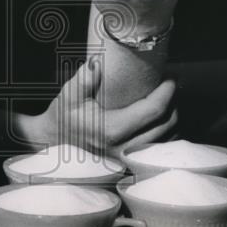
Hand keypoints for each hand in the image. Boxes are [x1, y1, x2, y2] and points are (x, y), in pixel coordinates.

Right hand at [19, 58, 178, 156]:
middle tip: (170, 84)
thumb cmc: (63, 116)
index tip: (170, 77)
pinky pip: (160, 150)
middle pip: (167, 124)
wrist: (53, 143)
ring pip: (168, 139)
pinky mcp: (131, 164)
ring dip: (173, 118)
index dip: (167, 92)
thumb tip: (97, 62)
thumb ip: (84, 79)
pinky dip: (168, 134)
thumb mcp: (69, 95)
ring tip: (168, 100)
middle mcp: (125, 148)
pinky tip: (162, 120)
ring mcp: (129, 160)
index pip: (153, 110)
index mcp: (112, 130)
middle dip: (174, 101)